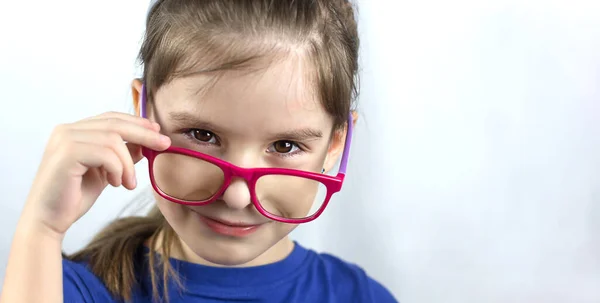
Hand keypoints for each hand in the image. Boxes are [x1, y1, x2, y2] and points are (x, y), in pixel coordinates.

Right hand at [21, 111, 170, 237]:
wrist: (49, 220)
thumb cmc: (75, 196)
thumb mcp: (105, 171)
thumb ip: (121, 155)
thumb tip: (146, 143)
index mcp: (74, 131)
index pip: (112, 118)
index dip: (137, 123)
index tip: (158, 133)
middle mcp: (67, 130)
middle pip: (116, 123)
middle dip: (145, 134)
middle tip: (164, 146)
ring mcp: (65, 140)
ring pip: (113, 140)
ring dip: (128, 164)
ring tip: (128, 183)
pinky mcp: (66, 154)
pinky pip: (105, 154)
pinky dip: (117, 169)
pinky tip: (115, 184)